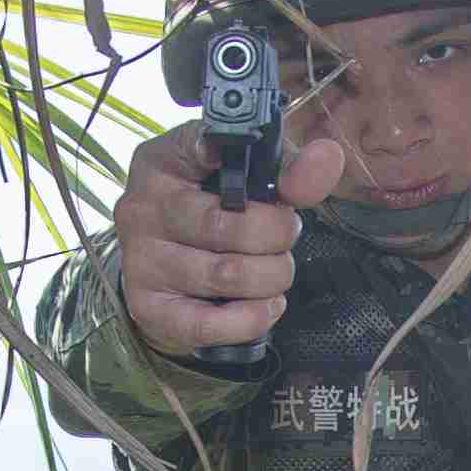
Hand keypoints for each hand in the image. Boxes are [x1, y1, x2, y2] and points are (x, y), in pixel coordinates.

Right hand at [110, 117, 357, 359]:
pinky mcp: (150, 308)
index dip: (242, 160)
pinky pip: (212, 323)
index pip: (201, 147)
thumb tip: (327, 158)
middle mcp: (143, 209)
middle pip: (230, 226)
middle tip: (283, 238)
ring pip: (229, 275)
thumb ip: (287, 171)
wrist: (160, 272)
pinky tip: (265, 304)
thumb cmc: (207, 214)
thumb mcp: (240, 180)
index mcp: (163, 163)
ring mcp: (142, 261)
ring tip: (273, 270)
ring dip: (272, 277)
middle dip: (278, 236)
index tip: (264, 176)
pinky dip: (254, 317)